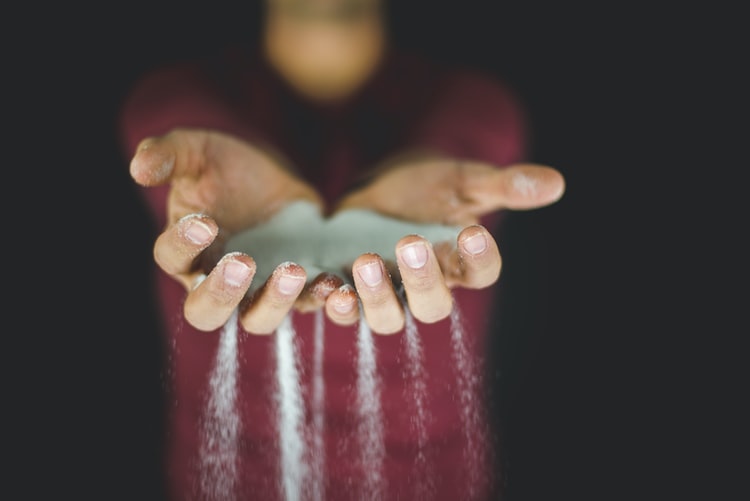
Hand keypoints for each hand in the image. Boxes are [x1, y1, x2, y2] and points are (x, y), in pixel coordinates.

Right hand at [130, 127, 325, 332]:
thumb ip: (169, 154)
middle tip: (242, 262)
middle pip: (205, 312)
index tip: (204, 220)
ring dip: (274, 302)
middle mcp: (215, 282)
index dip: (183, 244)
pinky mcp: (297, 290)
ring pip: (257, 319)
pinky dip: (319, 297)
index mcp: (184, 251)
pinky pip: (306, 305)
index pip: (172, 259)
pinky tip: (331, 281)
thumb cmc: (225, 168)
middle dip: (221, 294)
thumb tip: (138, 168)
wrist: (274, 180)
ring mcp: (257, 291)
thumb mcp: (198, 151)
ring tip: (294, 271)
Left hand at [325, 158, 564, 332]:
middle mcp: (425, 288)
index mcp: (461, 264)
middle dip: (423, 279)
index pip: (481, 273)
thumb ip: (502, 186)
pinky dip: (333, 301)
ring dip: (375, 297)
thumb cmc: (428, 187)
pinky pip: (343, 309)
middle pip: (433, 306)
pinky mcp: (348, 289)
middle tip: (411, 244)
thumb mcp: (462, 180)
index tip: (472, 231)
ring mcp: (385, 293)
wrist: (380, 190)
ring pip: (386, 317)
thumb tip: (555, 183)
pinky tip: (326, 286)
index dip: (479, 259)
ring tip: (365, 262)